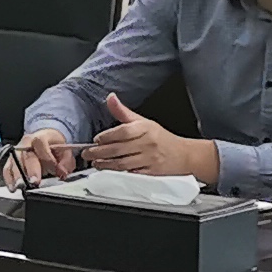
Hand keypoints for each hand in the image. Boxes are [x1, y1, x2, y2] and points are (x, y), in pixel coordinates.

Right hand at [13, 127, 82, 182]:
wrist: (45, 141)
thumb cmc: (54, 147)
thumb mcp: (65, 152)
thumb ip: (66, 162)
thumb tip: (62, 173)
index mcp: (40, 138)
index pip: (41, 145)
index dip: (48, 159)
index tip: (56, 171)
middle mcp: (26, 143)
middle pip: (26, 156)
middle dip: (30, 170)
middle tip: (34, 182)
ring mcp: (17, 152)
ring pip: (14, 162)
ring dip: (17, 176)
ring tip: (20, 187)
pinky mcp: (11, 160)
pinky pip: (7, 168)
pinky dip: (8, 178)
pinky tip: (12, 187)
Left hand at [85, 103, 218, 184]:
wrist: (184, 155)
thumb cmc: (162, 138)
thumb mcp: (144, 122)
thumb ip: (123, 112)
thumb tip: (110, 98)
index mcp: (145, 128)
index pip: (122, 132)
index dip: (107, 136)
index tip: (96, 140)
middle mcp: (148, 143)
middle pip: (118, 149)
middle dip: (99, 152)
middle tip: (87, 154)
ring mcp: (149, 159)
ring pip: (122, 163)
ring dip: (105, 164)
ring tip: (95, 163)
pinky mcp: (151, 173)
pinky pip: (131, 173)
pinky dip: (118, 173)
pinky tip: (109, 171)